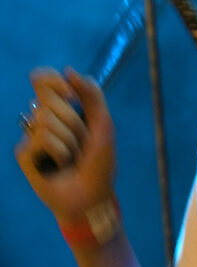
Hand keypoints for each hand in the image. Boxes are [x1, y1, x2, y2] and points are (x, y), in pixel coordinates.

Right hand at [15, 66, 116, 223]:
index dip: (53, 81)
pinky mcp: (24, 153)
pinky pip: (42, 138)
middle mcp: (42, 118)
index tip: (70, 95)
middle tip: (81, 143)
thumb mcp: (103, 125)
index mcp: (61, 107)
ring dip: (70, 141)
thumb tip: (68, 70)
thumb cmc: (98, 163)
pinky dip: (60, 152)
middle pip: (47, 97)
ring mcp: (31, 135)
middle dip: (74, 121)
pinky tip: (59, 166)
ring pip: (46, 119)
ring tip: (73, 158)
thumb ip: (92, 95)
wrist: (93, 195)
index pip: (44, 79)